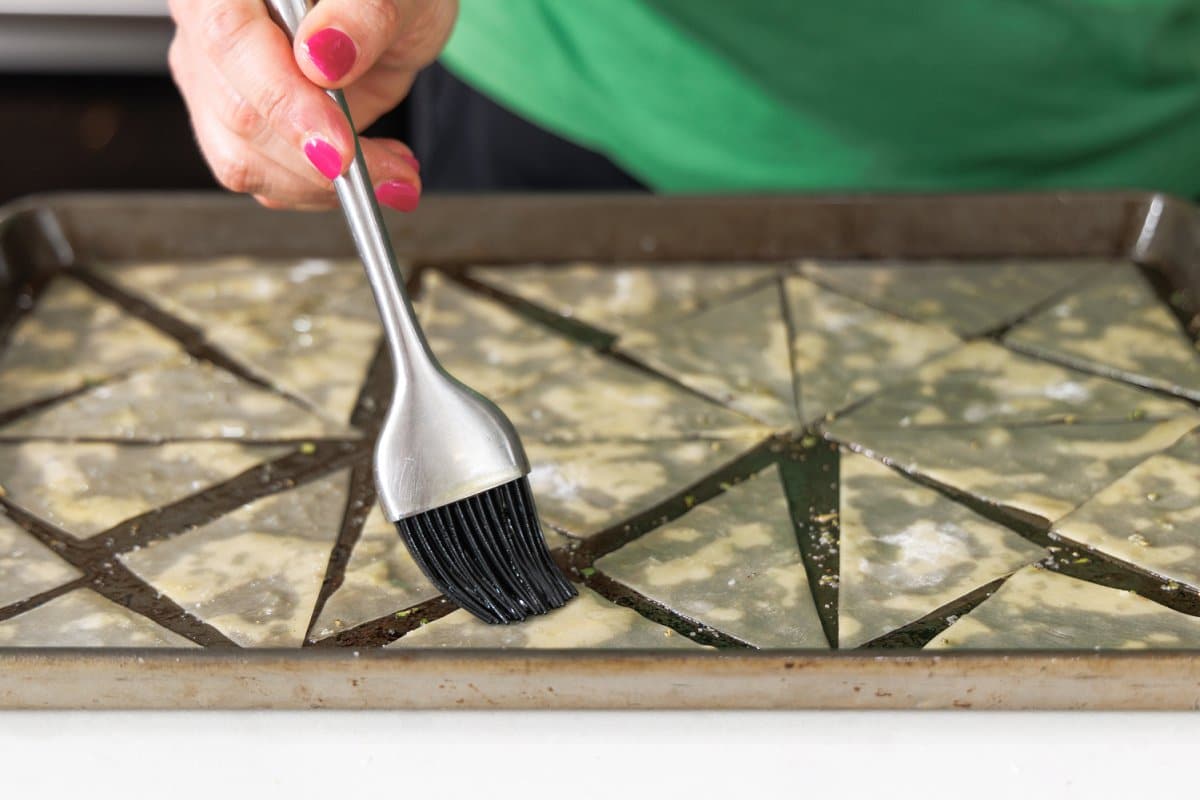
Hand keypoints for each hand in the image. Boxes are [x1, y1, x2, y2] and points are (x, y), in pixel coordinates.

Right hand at [167, 0, 457, 210]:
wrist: (388, 17)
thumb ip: (363, 14)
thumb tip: (322, 53)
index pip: (231, 38)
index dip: (285, 100)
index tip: (340, 148)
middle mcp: (207, 23)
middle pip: (237, 112)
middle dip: (318, 160)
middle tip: (390, 173)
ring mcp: (213, 79)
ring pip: (244, 161)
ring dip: (325, 184)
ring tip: (392, 172)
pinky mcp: (232, 126)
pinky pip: (265, 179)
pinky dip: (321, 189)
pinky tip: (370, 169)